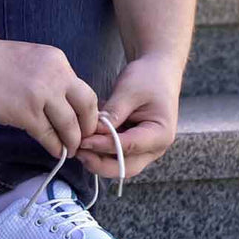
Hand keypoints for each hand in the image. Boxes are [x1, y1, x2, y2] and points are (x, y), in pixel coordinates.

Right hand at [0, 36, 99, 160]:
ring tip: (69, 150)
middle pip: (86, 108)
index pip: (85, 92)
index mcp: (59, 62)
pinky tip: (55, 151)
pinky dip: (54, 146)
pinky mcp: (25, 113)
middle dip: (88, 128)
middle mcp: (56, 77)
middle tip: (83, 140)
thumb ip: (52, 77)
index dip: (88, 112)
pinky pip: (47, 135)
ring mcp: (41, 95)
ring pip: (69, 125)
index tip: (84, 124)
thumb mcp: (34, 59)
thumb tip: (63, 104)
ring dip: (72, 142)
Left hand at [77, 55, 183, 179]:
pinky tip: (84, 141)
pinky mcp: (134, 146)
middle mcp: (155, 148)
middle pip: (125, 167)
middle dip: (100, 163)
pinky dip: (100, 152)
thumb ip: (113, 113)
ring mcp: (145, 149)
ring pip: (119, 165)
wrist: (158, 71)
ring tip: (77, 148)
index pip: (129, 146)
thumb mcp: (129, 91)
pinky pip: (115, 156)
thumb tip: (94, 132)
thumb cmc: (147, 78)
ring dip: (98, 160)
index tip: (83, 141)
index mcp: (161, 134)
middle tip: (77, 152)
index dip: (104, 146)